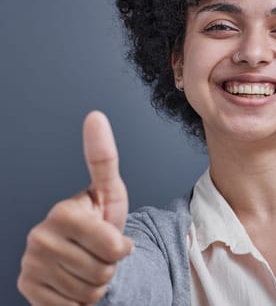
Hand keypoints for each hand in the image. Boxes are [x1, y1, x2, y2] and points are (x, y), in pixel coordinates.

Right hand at [18, 111, 133, 304]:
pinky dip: (80, 300)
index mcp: (62, 212)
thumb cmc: (99, 221)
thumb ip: (104, 159)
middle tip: (99, 253)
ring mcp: (30, 265)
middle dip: (110, 266)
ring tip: (87, 265)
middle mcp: (39, 236)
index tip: (114, 242)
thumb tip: (95, 115)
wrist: (80, 253)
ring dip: (97, 284)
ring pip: (90, 292)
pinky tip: (72, 282)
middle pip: (104, 270)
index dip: (121, 248)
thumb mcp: (110, 193)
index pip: (113, 247)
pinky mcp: (27, 289)